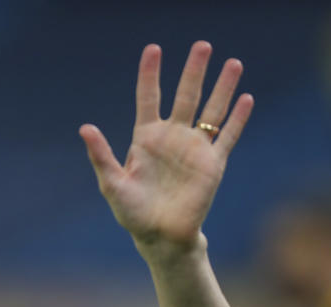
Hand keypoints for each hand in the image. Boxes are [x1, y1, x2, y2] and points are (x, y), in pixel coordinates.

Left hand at [79, 41, 253, 255]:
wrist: (160, 237)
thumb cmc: (132, 212)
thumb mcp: (112, 183)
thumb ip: (101, 155)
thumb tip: (85, 127)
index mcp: (146, 138)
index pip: (149, 98)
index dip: (150, 74)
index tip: (153, 49)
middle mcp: (172, 138)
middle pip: (185, 96)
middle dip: (194, 71)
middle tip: (202, 45)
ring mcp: (194, 149)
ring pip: (211, 111)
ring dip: (222, 87)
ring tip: (233, 62)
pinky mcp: (212, 164)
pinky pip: (226, 137)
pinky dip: (237, 119)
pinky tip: (245, 98)